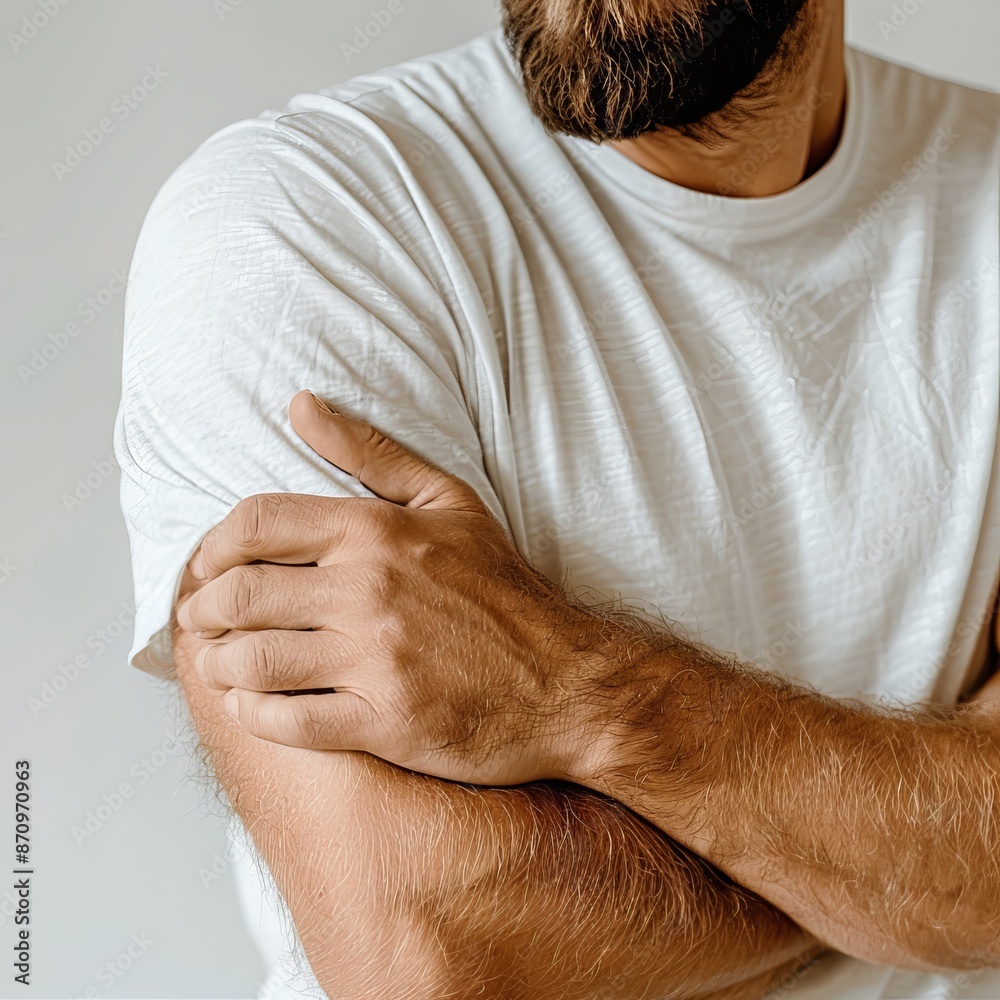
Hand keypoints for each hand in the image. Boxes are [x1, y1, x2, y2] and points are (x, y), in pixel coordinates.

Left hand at [175, 390, 602, 785]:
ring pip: (253, 659)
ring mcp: (378, 660)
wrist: (567, 682)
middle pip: (240, 593)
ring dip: (218, 663)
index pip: (256, 523)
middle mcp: (370, 591)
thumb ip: (370, 452)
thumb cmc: (504, 590)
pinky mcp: (387, 722)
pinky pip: (287, 721)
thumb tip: (299, 404)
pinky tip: (250, 706)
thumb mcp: (450, 501)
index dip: (213, 546)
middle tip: (201, 620)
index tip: (209, 567)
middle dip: (203, 609)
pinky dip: (252, 715)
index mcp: (378, 531)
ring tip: (219, 663)